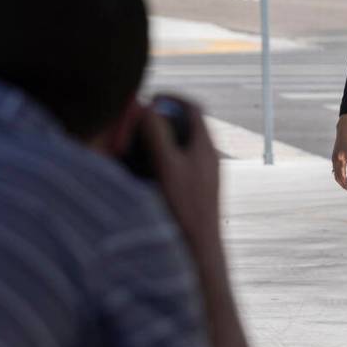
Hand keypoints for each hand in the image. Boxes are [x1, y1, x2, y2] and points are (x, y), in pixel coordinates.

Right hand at [137, 96, 220, 247]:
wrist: (200, 249)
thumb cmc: (184, 208)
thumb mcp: (166, 167)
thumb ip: (158, 135)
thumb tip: (148, 107)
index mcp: (205, 146)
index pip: (193, 107)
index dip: (171, 98)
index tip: (149, 99)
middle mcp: (208, 157)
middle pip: (187, 124)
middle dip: (163, 118)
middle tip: (138, 121)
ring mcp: (205, 173)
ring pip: (183, 144)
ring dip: (162, 139)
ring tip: (137, 145)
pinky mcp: (198, 189)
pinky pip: (181, 163)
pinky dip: (164, 159)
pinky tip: (145, 172)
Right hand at [331, 120, 346, 191]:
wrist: (343, 133)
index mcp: (339, 161)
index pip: (342, 177)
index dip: (345, 184)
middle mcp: (335, 161)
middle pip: (337, 177)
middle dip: (342, 184)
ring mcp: (333, 159)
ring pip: (335, 173)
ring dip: (340, 180)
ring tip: (346, 184)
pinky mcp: (334, 157)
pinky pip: (335, 168)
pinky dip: (338, 174)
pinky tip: (341, 176)